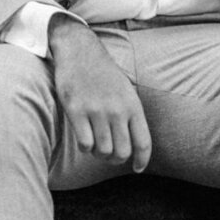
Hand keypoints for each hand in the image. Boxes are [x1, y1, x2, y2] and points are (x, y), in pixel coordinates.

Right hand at [50, 16, 150, 170]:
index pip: (143, 142)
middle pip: (122, 152)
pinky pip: (84, 143)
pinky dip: (85, 147)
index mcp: (133, 105)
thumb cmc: (104, 74)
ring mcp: (96, 110)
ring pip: (103, 151)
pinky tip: (84, 138)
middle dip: (116, 159)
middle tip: (109, 155)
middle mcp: (117, 109)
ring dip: (98, 154)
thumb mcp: (126, 91)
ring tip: (95, 145)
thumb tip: (135, 145)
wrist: (81, 51)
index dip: (142, 160)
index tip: (137, 169)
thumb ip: (131, 115)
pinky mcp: (76, 110)